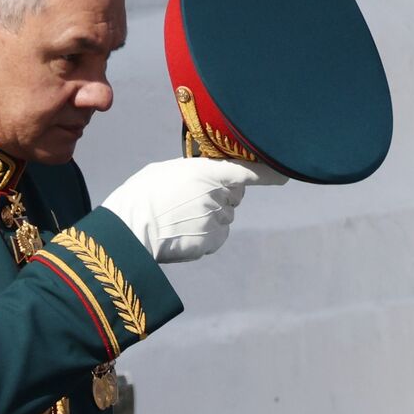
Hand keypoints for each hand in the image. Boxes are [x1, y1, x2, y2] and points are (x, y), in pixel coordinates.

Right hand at [101, 158, 286, 262]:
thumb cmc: (142, 195)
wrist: (129, 229)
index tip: (283, 176)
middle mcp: (217, 195)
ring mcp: (215, 220)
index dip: (268, 174)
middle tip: (190, 200)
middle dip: (220, 197)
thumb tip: (204, 177)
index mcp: (207, 172)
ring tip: (180, 219)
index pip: (247, 172)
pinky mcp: (210, 242)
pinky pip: (217, 237)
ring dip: (210, 218)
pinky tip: (183, 233)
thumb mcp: (167, 170)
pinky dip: (205, 236)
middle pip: (234, 197)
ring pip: (224, 218)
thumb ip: (194, 172)